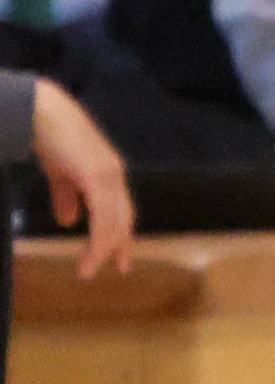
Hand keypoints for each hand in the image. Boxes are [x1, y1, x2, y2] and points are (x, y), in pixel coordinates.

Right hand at [27, 82, 132, 278]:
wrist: (43, 113)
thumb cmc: (52, 138)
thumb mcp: (60, 173)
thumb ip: (66, 197)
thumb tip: (68, 222)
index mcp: (109, 174)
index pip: (121, 210)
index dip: (121, 233)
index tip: (121, 257)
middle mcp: (115, 176)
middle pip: (123, 218)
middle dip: (120, 244)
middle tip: (120, 268)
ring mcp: (109, 176)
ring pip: (114, 222)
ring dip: (104, 248)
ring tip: (90, 269)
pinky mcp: (97, 176)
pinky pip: (103, 216)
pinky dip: (99, 238)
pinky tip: (92, 252)